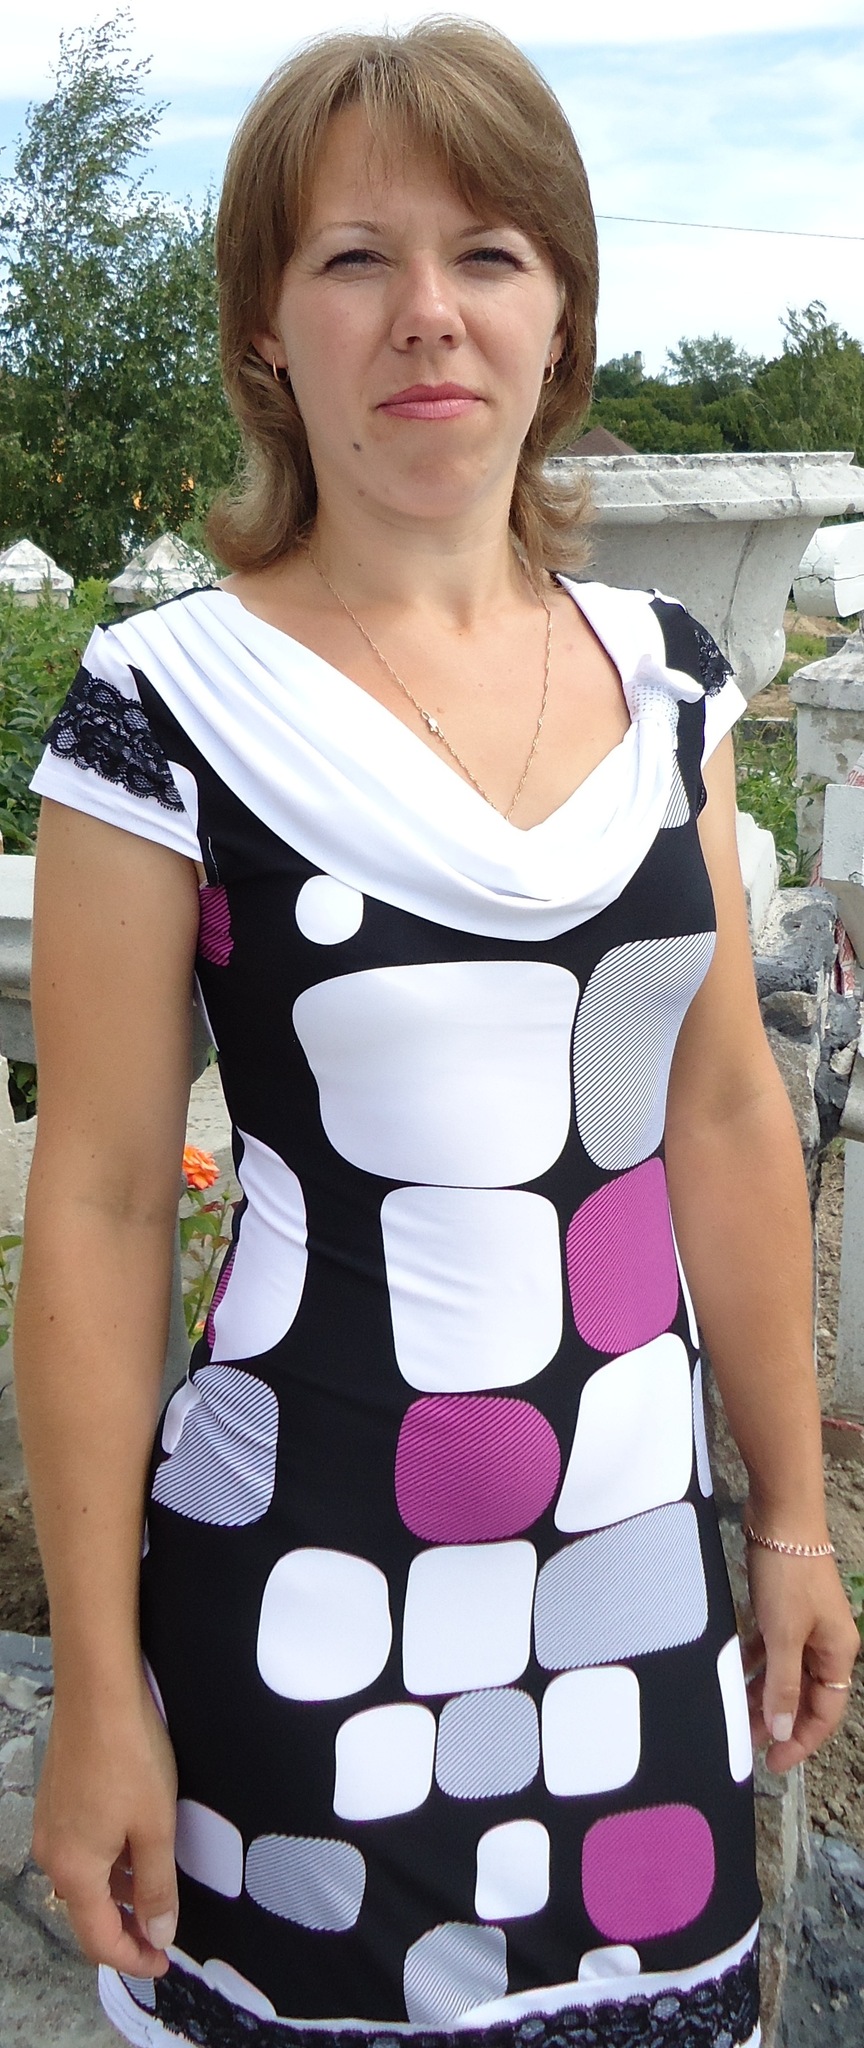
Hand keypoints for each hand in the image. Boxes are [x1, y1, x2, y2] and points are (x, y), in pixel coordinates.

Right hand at [32, 1667, 177, 1974]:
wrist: (98, 1691)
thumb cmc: (131, 1757)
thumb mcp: (156, 1828)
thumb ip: (156, 1888)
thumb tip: (157, 1934)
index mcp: (75, 1871)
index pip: (99, 1939)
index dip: (132, 1958)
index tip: (162, 1962)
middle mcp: (52, 1855)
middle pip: (86, 1912)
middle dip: (124, 1928)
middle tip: (162, 1933)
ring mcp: (50, 1825)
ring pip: (85, 1878)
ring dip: (117, 1893)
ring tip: (156, 1889)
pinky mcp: (55, 1800)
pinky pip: (80, 1849)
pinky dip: (107, 1862)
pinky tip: (136, 1846)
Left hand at [742, 1543, 859, 1773]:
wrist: (780, 1517)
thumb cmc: (789, 1574)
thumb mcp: (784, 1635)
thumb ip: (781, 1684)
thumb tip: (781, 1730)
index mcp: (837, 1653)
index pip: (824, 1713)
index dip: (800, 1740)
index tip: (773, 1763)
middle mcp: (824, 1643)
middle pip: (803, 1694)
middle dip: (777, 1720)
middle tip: (745, 1743)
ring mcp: (803, 1625)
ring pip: (783, 1672)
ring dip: (761, 1694)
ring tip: (734, 1715)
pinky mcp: (781, 1608)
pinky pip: (769, 1648)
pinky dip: (754, 1664)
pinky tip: (734, 1675)